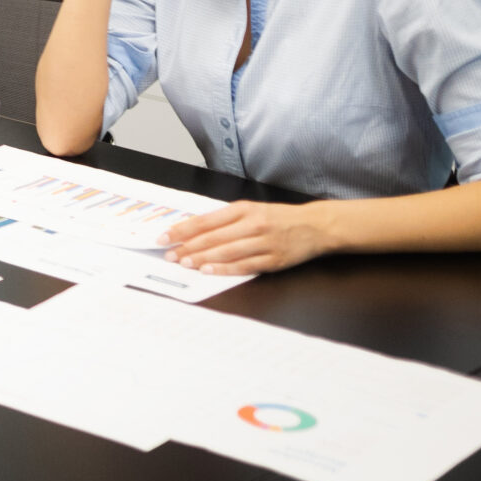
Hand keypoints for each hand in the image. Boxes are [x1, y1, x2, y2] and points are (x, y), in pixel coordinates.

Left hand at [165, 200, 330, 275]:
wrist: (315, 225)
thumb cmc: (279, 218)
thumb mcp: (251, 210)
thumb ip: (225, 219)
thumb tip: (193, 230)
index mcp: (244, 209)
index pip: (206, 220)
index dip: (183, 230)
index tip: (165, 237)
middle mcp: (253, 224)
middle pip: (213, 237)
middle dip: (187, 246)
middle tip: (169, 254)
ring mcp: (264, 242)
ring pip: (227, 251)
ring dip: (202, 258)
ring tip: (184, 263)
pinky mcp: (274, 259)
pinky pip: (245, 265)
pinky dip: (224, 269)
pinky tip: (209, 271)